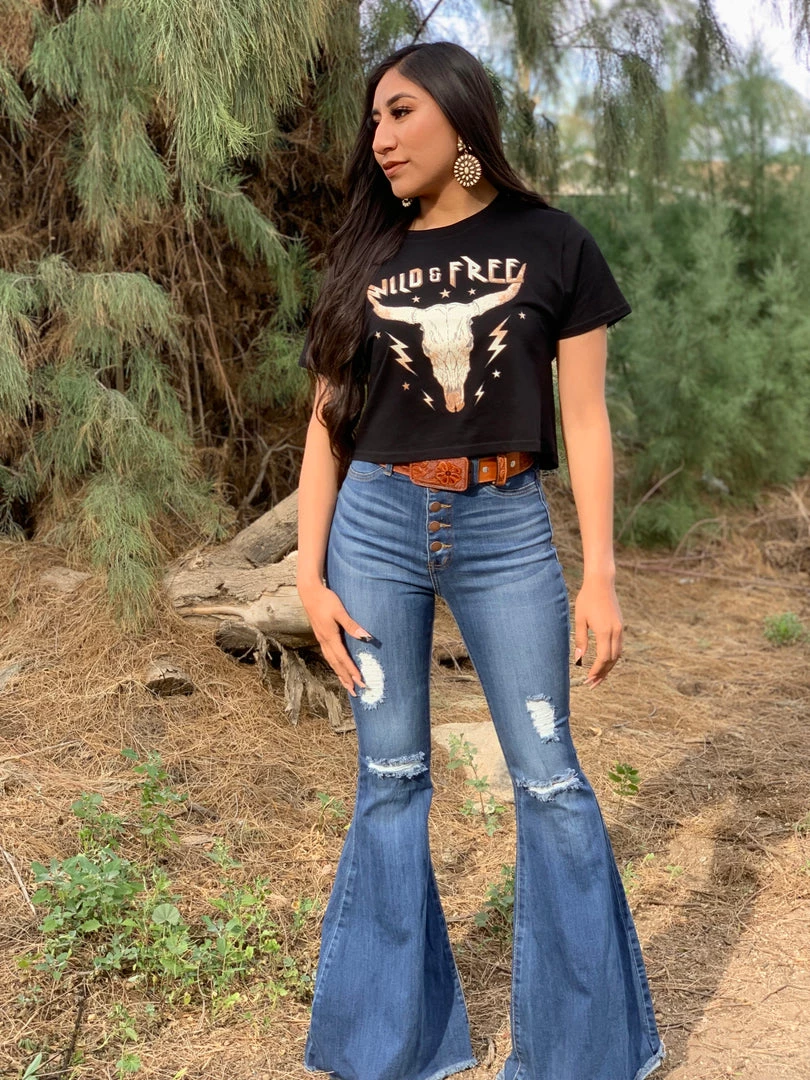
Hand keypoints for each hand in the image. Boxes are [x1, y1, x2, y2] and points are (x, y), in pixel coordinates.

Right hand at [297, 581, 370, 696]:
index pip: (343, 658)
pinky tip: (338, 668)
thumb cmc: (326, 600)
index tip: (360, 682)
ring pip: (331, 662)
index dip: (352, 671)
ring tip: (347, 685)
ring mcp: (321, 639)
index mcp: (330, 637)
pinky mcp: (321, 636)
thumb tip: (366, 637)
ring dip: (340, 674)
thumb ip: (352, 625)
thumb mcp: (340, 611)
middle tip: (355, 692)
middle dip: (346, 679)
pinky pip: (328, 656)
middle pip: (336, 665)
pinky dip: (335, 665)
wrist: (309, 592)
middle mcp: (324, 641)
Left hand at [573, 577, 622, 687]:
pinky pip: (618, 646)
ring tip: (598, 677)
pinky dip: (612, 657)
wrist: (601, 583)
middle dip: (603, 673)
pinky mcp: (620, 625)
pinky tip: (604, 662)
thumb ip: (580, 640)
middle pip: (612, 660)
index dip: (596, 670)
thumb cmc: (587, 599)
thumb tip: (579, 659)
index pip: (603, 658)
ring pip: (617, 654)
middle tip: (592, 684)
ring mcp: (620, 629)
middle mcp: (615, 632)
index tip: (588, 679)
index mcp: (604, 631)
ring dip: (609, 667)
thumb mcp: (580, 620)